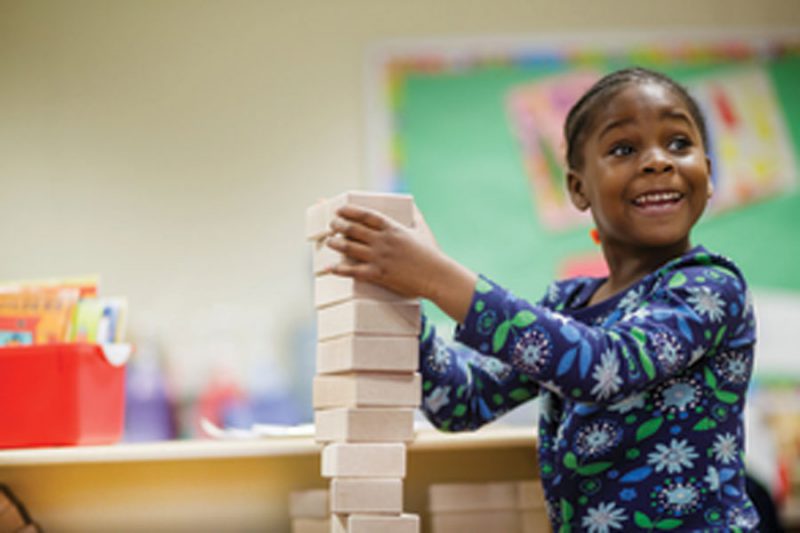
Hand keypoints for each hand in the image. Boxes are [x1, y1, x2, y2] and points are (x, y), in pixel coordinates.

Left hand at [326, 203, 476, 322]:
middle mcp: (383, 241)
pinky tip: (330, 268)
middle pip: (354, 229)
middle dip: (339, 225)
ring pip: (350, 247)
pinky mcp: (379, 274)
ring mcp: (379, 257)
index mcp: (393, 228)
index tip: (339, 209)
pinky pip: (354, 271)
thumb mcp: (423, 229)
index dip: (350, 211)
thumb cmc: (431, 254)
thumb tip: (411, 203)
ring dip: (336, 243)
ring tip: (329, 241)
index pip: (366, 215)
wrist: (437, 276)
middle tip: (332, 225)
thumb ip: (415, 215)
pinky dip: (340, 269)